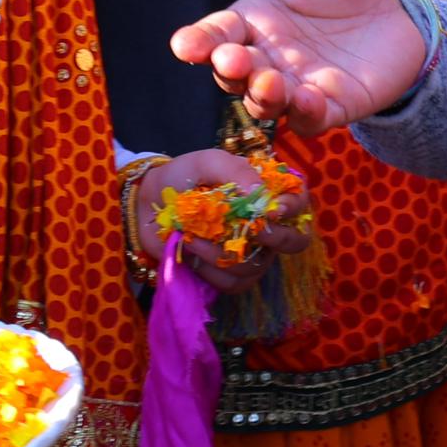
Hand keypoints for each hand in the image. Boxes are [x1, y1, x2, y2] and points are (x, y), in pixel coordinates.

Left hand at [127, 143, 316, 279]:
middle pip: (294, 242)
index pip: (298, 201)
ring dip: (224, 255)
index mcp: (265, 194)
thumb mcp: (206, 162)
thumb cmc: (182, 178)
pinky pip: (234, 284)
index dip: (294, 208)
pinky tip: (192, 254)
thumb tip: (260, 195)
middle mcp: (264, 225)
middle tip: (252, 232)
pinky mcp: (228, 275)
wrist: (147, 204)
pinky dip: (212, 272)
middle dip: (277, 239)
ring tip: (194, 238)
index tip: (271, 211)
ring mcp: (249, 252)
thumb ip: (234, 170)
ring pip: (256, 266)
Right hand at [168, 0, 428, 131]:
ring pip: (265, 102)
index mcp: (249, 23)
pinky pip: (311, 119)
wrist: (394, 11)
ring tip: (267, 81)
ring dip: (262, 95)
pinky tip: (308, 97)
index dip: (197, 42)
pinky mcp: (331, 107)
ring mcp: (295, 87)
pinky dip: (306, 113)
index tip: (185, 44)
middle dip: (229, 69)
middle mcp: (265, 60)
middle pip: (234, 74)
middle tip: (232, 59)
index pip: (214, 36)